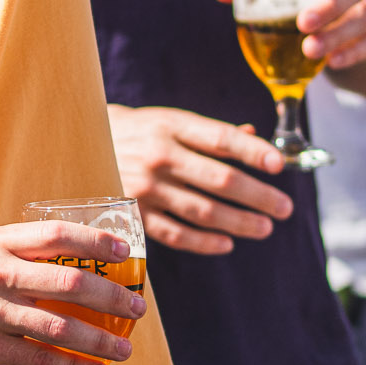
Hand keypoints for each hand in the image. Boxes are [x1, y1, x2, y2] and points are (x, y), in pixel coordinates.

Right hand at [0, 220, 145, 364]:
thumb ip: (12, 253)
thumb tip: (66, 260)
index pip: (56, 236)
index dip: (95, 243)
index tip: (123, 252)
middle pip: (70, 284)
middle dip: (112, 297)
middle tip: (137, 308)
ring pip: (61, 327)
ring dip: (101, 340)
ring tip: (125, 348)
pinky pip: (39, 360)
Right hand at [109, 105, 293, 256]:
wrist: (81, 144)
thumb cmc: (139, 132)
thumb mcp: (170, 121)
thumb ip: (210, 132)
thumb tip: (253, 135)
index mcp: (171, 125)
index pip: (220, 139)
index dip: (253, 151)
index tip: (279, 165)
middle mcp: (159, 155)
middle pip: (219, 179)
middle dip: (258, 196)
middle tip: (284, 208)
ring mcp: (145, 186)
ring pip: (203, 211)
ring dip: (239, 222)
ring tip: (264, 227)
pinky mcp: (134, 213)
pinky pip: (176, 234)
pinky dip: (205, 242)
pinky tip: (227, 244)